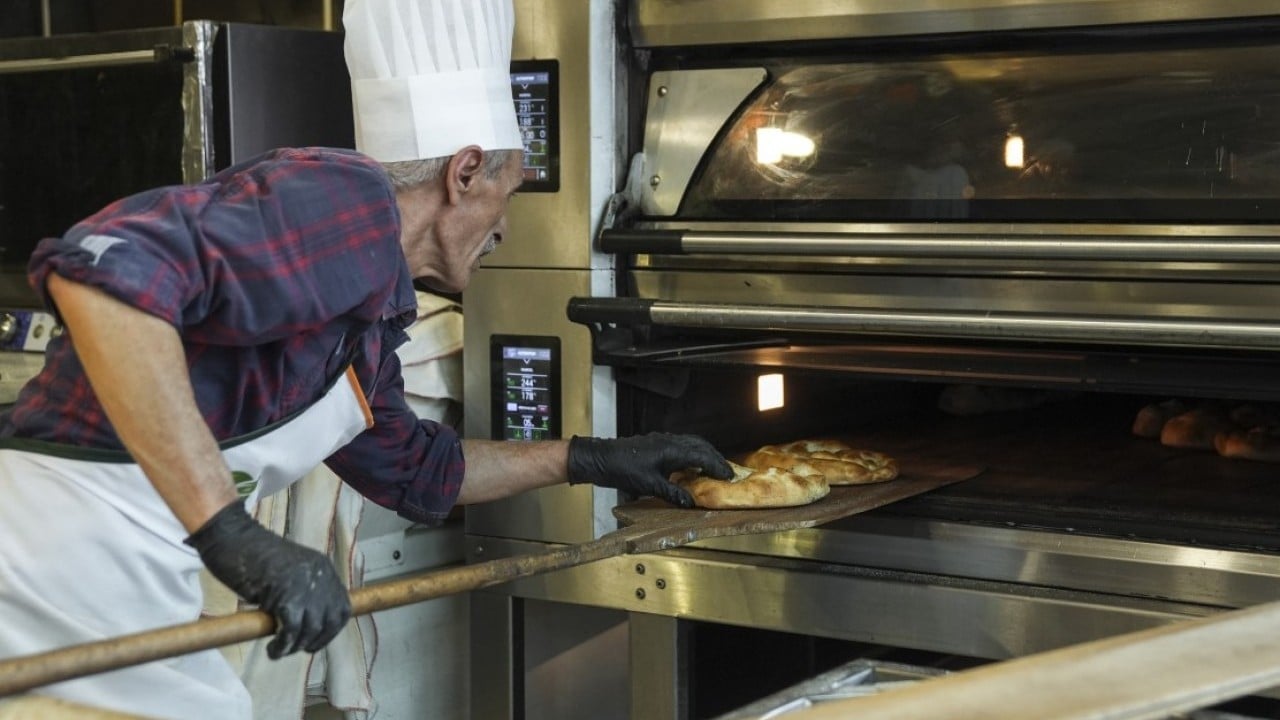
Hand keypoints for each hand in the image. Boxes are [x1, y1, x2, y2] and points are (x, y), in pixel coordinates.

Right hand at [185, 501, 350, 658]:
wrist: (231, 538)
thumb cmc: (252, 556)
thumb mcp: (288, 573)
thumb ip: (302, 592)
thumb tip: (304, 627)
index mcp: (323, 568)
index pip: (341, 608)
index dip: (330, 630)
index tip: (312, 641)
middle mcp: (320, 575)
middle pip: (330, 621)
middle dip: (314, 640)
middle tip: (292, 647)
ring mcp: (304, 585)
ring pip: (311, 629)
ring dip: (295, 646)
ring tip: (278, 650)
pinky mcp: (285, 595)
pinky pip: (291, 630)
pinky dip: (282, 645)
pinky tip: (272, 649)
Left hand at [567, 432, 732, 506]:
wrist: (602, 458)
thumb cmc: (624, 470)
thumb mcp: (650, 486)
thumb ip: (673, 493)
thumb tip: (692, 503)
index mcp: (672, 450)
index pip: (703, 456)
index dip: (718, 466)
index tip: (730, 476)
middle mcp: (671, 441)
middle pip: (701, 446)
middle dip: (715, 459)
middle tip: (727, 473)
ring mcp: (663, 440)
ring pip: (692, 444)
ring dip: (705, 455)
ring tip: (713, 469)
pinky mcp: (656, 443)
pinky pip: (682, 445)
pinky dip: (692, 453)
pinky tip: (691, 466)